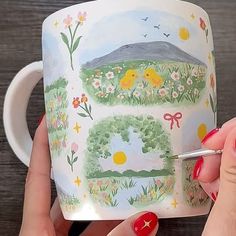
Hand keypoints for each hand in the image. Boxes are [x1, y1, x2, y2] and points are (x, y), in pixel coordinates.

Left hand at [19, 117, 158, 235]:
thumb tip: (144, 220)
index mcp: (36, 227)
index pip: (38, 175)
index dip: (43, 145)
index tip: (50, 122)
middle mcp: (48, 229)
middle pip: (66, 187)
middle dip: (81, 166)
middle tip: (99, 145)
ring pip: (86, 211)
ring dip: (105, 197)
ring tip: (124, 178)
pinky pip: (96, 230)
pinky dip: (113, 224)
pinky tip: (133, 218)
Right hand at [193, 118, 235, 234]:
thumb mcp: (229, 210)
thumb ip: (234, 173)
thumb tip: (234, 136)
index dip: (231, 133)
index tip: (209, 143)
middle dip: (217, 153)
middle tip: (203, 171)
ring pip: (231, 158)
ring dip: (214, 166)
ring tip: (205, 183)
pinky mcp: (235, 186)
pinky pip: (228, 170)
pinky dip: (216, 174)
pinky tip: (210, 187)